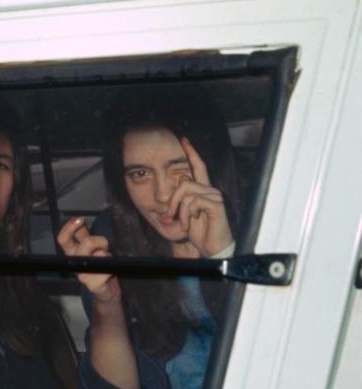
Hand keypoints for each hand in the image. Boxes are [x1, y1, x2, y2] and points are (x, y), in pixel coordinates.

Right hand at [56, 217, 120, 303]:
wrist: (106, 291)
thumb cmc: (99, 267)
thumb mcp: (91, 248)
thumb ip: (83, 234)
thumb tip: (78, 219)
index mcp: (73, 254)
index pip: (63, 240)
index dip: (69, 228)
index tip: (80, 219)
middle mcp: (76, 264)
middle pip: (83, 246)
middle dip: (98, 241)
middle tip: (105, 243)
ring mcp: (83, 276)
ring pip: (96, 257)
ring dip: (106, 255)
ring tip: (108, 259)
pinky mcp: (93, 286)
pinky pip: (105, 271)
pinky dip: (110, 268)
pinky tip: (110, 270)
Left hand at [168, 138, 233, 257]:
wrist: (211, 248)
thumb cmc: (200, 232)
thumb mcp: (184, 214)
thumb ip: (180, 201)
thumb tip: (177, 184)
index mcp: (202, 191)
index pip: (198, 166)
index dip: (192, 153)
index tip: (184, 139)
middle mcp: (210, 190)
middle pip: (184, 183)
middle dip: (172, 201)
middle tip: (170, 216)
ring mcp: (215, 196)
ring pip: (186, 193)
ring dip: (179, 211)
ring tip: (184, 224)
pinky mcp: (217, 205)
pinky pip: (193, 202)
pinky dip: (187, 215)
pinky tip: (192, 223)